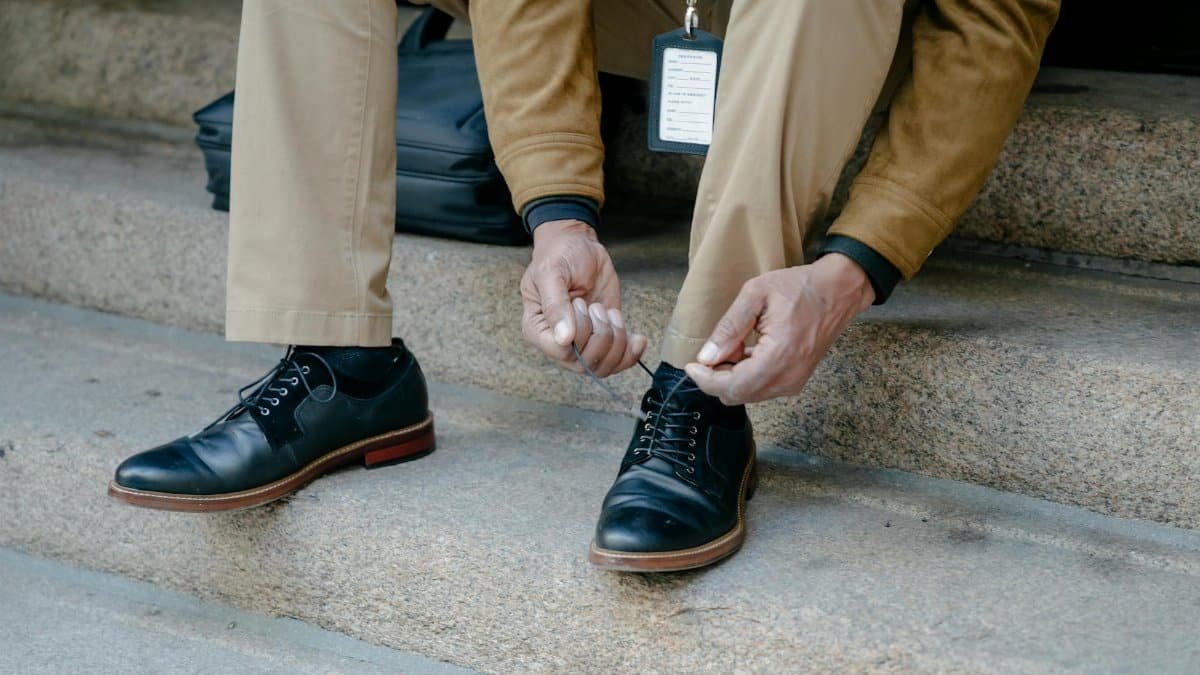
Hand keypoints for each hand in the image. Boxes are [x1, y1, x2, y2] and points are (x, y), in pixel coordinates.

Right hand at [521, 219, 647, 375]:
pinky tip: (638, 338)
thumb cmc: (559, 255)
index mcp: (538, 329)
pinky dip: (632, 353)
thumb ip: (555, 304)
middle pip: (585, 363)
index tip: (581, 304)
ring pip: (603, 366)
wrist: (578, 245)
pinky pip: (618, 361)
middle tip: (596, 305)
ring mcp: (582, 343)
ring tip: (609, 312)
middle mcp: (558, 342)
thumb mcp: (552, 272)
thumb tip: (564, 338)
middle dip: (601, 334)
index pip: (560, 352)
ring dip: (617, 340)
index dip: (579, 334)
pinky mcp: (604, 338)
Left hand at [683, 253, 874, 404]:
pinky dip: (746, 375)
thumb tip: (707, 357)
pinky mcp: (796, 380)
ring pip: (748, 394)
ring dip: (731, 376)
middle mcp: (788, 378)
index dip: (706, 380)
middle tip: (711, 351)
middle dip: (716, 378)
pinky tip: (745, 351)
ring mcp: (794, 382)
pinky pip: (762, 388)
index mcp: (779, 357)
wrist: (838, 291)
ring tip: (732, 345)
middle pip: (738, 395)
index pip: (732, 386)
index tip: (691, 365)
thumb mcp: (755, 295)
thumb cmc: (799, 288)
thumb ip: (729, 327)